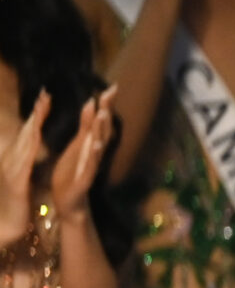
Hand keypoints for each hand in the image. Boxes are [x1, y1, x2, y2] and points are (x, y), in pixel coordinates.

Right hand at [0, 94, 52, 252]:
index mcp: (17, 159)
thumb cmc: (14, 202)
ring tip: (42, 109)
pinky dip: (31, 147)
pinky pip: (25, 161)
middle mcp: (13, 160)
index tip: (46, 98)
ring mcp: (13, 169)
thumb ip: (24, 161)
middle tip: (45, 95)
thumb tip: (30, 148)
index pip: (29, 133)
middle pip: (26, 133)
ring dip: (34, 124)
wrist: (4, 225)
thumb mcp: (21, 177)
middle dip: (36, 114)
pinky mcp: (17, 182)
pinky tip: (37, 137)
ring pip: (25, 142)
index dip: (37, 116)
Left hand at [49, 96, 113, 214]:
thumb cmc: (72, 172)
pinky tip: (94, 144)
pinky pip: (89, 164)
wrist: (70, 200)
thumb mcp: (77, 145)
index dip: (106, 104)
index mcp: (92, 143)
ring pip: (98, 144)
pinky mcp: (84, 178)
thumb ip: (85, 126)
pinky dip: (92, 154)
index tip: (112, 87)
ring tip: (102, 113)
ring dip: (101, 130)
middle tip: (109, 94)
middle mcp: (95, 152)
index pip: (101, 121)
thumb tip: (91, 103)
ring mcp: (91, 164)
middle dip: (106, 111)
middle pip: (103, 129)